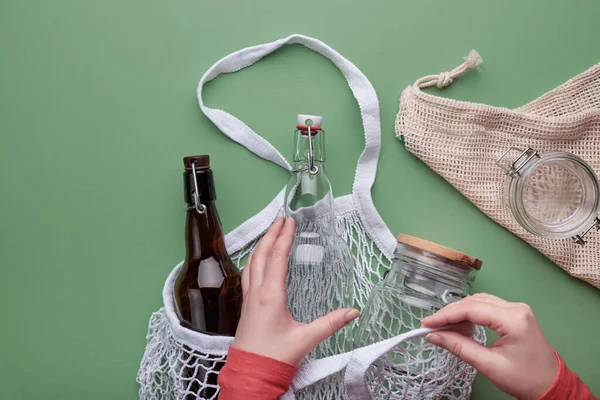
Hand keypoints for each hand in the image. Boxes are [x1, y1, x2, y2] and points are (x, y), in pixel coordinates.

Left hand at [232, 217, 359, 365]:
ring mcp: (248, 299)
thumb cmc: (275, 356)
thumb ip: (330, 323)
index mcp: (270, 295)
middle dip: (271, 235)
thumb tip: (354, 312)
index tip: (290, 221)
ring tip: (270, 233)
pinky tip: (258, 262)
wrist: (251, 373)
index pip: (277, 258)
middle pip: (261, 255)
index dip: (284, 238)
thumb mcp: (306, 339)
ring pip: (251, 263)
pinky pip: (248, 275)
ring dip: (261, 245)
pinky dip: (254, 260)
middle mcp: (256, 292)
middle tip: (281, 219)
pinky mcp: (246, 306)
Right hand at [421, 293, 557, 399]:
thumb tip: (432, 336)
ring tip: (443, 326)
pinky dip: (470, 313)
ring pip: (479, 301)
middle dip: (450, 313)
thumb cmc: (522, 379)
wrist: (551, 385)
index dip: (446, 315)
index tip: (426, 324)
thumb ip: (460, 347)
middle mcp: (516, 307)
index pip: (472, 309)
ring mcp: (517, 308)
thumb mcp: (488, 365)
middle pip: (474, 302)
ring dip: (459, 311)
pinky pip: (487, 306)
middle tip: (430, 326)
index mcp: (513, 319)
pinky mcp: (515, 312)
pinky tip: (460, 324)